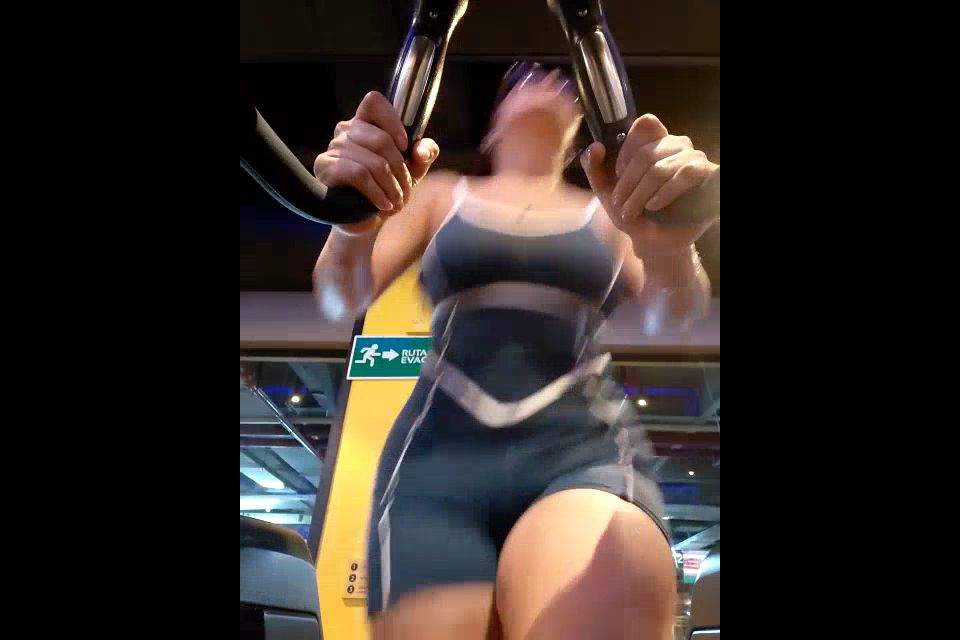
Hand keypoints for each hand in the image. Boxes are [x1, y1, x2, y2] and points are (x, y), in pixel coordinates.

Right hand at [313, 91, 439, 234]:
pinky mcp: (325, 167)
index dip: (393, 121)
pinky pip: (358, 174)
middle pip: (381, 139)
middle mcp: (346, 130)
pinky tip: (383, 204)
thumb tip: (422, 149)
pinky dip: (376, 192)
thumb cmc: (387, 188)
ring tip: (396, 201)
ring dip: (391, 186)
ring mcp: (333, 148)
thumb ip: (424, 154)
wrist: (366, 220)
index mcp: (366, 123)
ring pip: (372, 161)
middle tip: (405, 190)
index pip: (374, 102)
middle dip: (400, 169)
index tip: (405, 146)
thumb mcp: (412, 171)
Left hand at [581, 114, 717, 257]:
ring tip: (632, 212)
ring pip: (662, 167)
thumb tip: (594, 147)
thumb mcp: (607, 191)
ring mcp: (695, 159)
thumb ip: (594, 167)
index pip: (646, 124)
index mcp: (655, 142)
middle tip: (619, 205)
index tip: (616, 172)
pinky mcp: (708, 175)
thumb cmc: (634, 212)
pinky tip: (653, 206)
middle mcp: (677, 146)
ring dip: (640, 194)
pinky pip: (686, 174)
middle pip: (647, 152)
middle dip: (627, 183)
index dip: (627, 147)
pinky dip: (665, 192)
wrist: (654, 242)